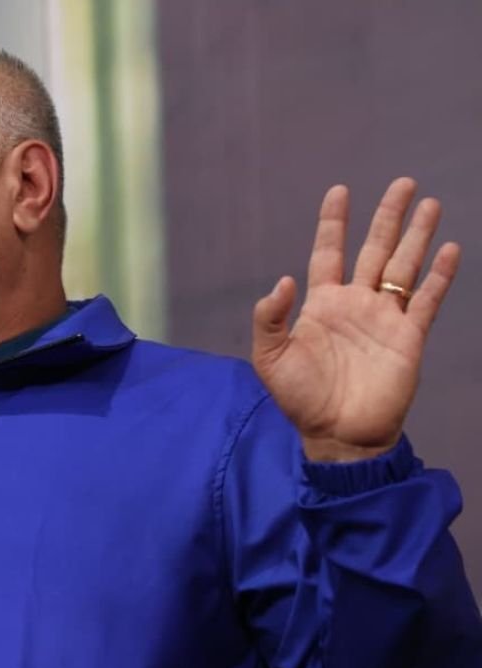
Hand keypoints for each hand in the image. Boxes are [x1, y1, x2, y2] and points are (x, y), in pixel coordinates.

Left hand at [251, 178, 459, 461]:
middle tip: (403, 182)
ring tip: (430, 204)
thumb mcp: (270, 357)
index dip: (333, 223)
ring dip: (417, 236)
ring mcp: (384, 318)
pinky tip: (449, 249)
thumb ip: (270, 318)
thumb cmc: (300, 398)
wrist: (338, 434)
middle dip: (388, 217)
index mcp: (322, 304)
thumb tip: (282, 280)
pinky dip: (439, 275)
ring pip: (404, 266)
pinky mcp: (408, 337)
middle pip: (374, 249)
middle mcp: (356, 303)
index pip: (328, 252)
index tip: (339, 191)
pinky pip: (426, 300)